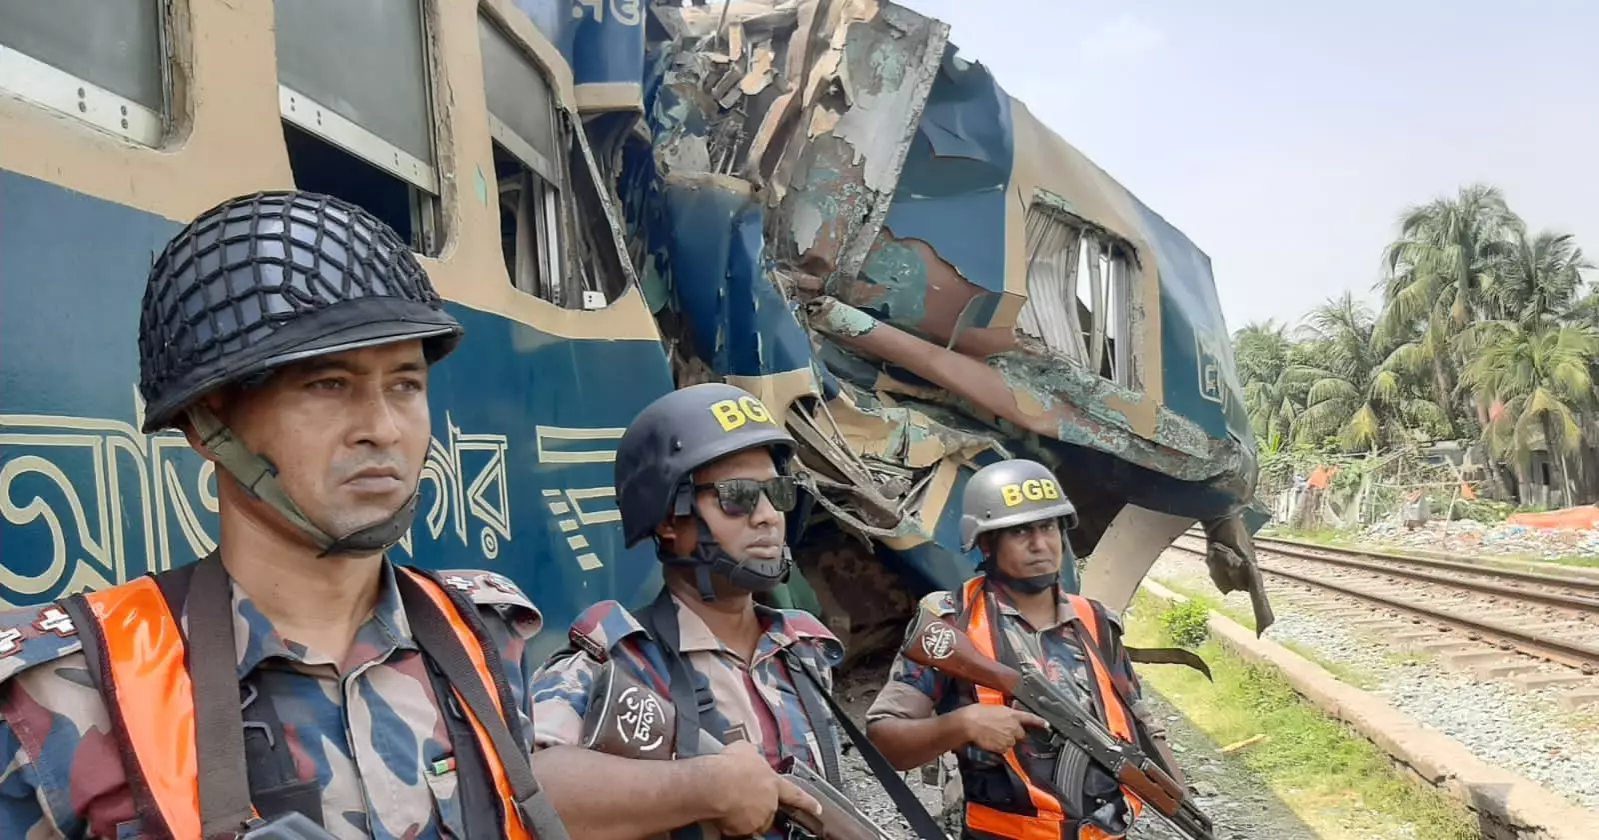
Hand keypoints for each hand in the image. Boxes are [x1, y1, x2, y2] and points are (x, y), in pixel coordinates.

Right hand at [699, 741, 822, 836]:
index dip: (807, 802)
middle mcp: (770, 803)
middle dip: (758, 806)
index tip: (818, 809)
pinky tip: (722, 813)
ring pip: (753, 821)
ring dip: (744, 815)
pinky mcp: (744, 830)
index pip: (796, 794)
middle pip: (769, 809)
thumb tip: (750, 752)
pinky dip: (731, 824)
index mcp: (774, 783)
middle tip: (741, 798)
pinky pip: (737, 829)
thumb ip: (752, 753)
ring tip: (728, 804)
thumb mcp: (744, 749)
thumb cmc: (730, 765)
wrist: (716, 784)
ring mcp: (758, 818)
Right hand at [956, 704, 1047, 753]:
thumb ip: (1006, 714)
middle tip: (1000, 729)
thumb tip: (1009, 717)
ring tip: (992, 734)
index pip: (1030, 718)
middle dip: (1013, 733)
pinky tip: (990, 740)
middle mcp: (1013, 726)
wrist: (969, 723)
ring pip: (1011, 742)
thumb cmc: (977, 713)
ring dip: (1005, 740)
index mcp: (1012, 714)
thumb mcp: (995, 708)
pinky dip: (998, 746)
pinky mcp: (1003, 747)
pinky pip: (1004, 749)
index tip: (1047, 725)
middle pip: (1020, 734)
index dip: (1040, 722)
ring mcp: (1009, 738)